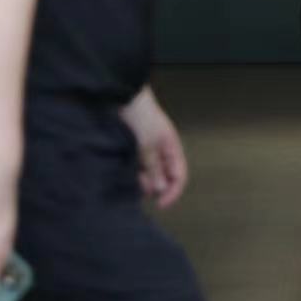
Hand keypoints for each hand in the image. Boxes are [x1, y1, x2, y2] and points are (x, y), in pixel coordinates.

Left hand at [120, 89, 187, 209]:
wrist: (121, 96)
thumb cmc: (140, 115)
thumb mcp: (148, 143)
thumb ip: (154, 166)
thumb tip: (160, 189)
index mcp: (171, 148)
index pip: (179, 176)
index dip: (172, 192)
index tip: (160, 204)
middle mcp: (161, 151)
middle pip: (164, 178)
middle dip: (154, 187)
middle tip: (139, 189)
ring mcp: (147, 150)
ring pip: (149, 174)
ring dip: (142, 180)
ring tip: (129, 178)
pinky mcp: (133, 149)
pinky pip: (136, 167)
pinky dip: (132, 173)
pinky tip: (123, 172)